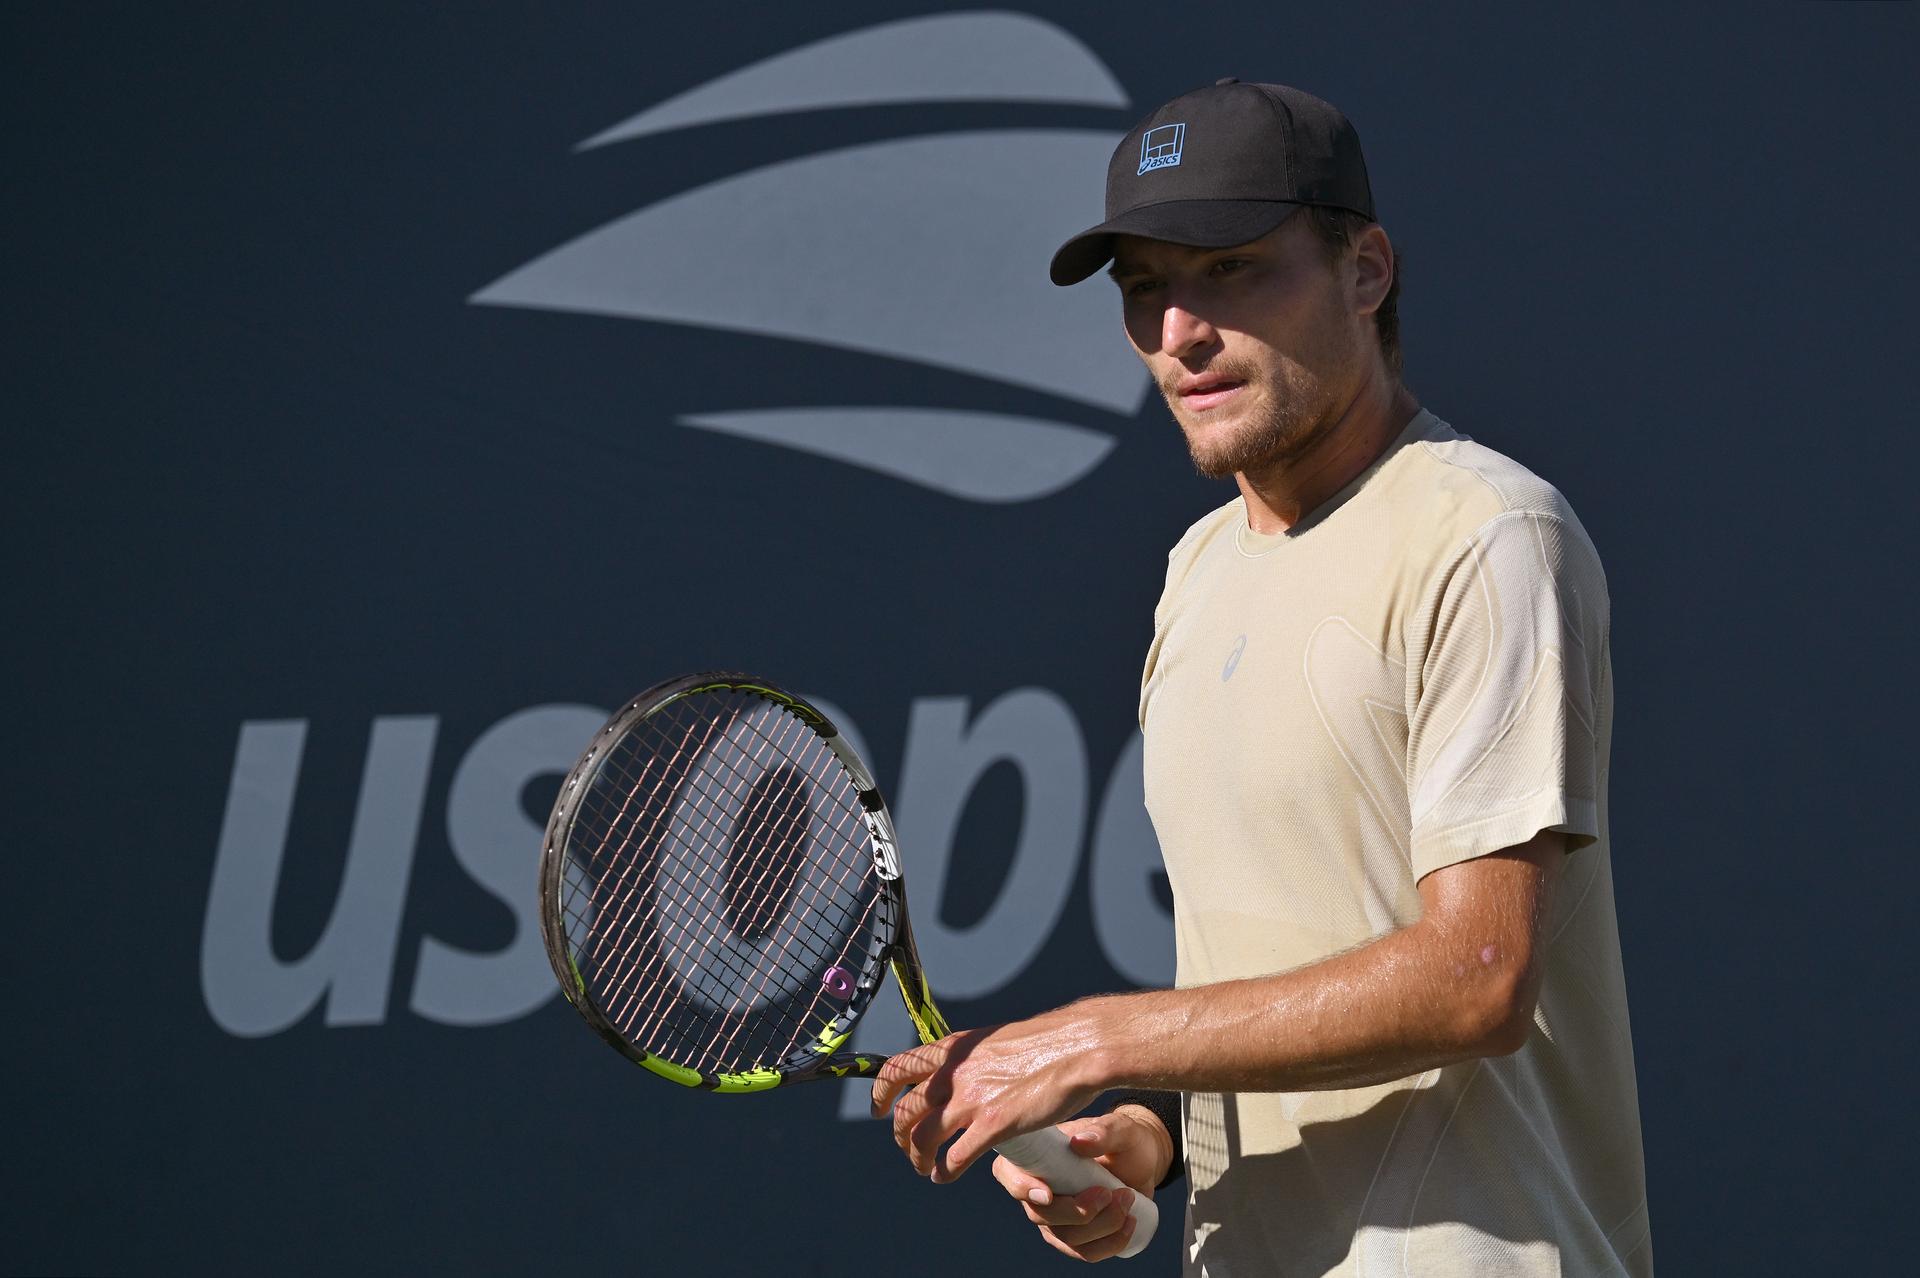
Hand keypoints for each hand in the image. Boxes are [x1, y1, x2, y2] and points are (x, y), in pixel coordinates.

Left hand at [868, 1004, 1111, 1182]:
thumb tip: (965, 1075)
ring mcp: (971, 1099)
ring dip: (918, 1158)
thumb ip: (973, 1060)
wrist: (1078, 1048)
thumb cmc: (1047, 1043)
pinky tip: (945, 1176)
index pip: (898, 1068)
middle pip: (905, 1111)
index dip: (880, 1092)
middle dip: (899, 1135)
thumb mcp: (995, 1041)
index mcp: (954, 1049)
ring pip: (922, 1138)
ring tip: (925, 1168)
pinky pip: (954, 1157)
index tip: (877, 1109)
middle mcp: (954, 1073)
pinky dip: (944, 1170)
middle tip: (907, 1148)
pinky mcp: (993, 1125)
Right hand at [991, 1108, 1171, 1262]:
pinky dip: (1110, 1242)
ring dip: (1101, 1225)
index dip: (1021, 1186)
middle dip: (1076, 1211)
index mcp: (1035, 1154)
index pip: (1007, 1173)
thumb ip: (1103, 1131)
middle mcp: (1037, 1189)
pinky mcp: (1076, 1236)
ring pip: (1066, 1237)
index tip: (1048, 1193)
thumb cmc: (1122, 1140)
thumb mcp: (1119, 1128)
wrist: (1142, 1162)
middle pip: (1040, 1215)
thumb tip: (1080, 1143)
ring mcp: (1055, 1217)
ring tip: (1127, 1199)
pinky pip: (1085, 1252)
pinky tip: (1130, 1223)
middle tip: (1108, 1193)